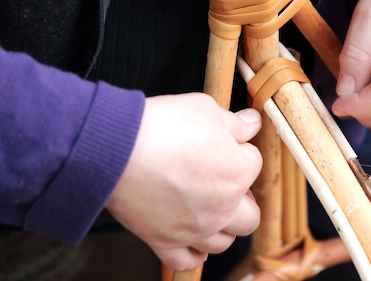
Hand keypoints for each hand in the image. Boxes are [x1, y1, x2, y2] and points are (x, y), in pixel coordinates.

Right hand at [105, 93, 262, 270]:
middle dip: (243, 199)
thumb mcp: (205, 108)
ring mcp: (195, 229)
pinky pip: (187, 261)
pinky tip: (191, 239)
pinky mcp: (165, 241)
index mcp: (237, 173)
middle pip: (250, 216)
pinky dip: (192, 253)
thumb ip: (235, 122)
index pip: (254, 162)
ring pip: (223, 243)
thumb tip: (252, 122)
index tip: (223, 141)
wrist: (116, 148)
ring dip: (222, 228)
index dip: (239, 149)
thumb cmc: (163, 125)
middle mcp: (222, 208)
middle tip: (225, 182)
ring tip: (209, 209)